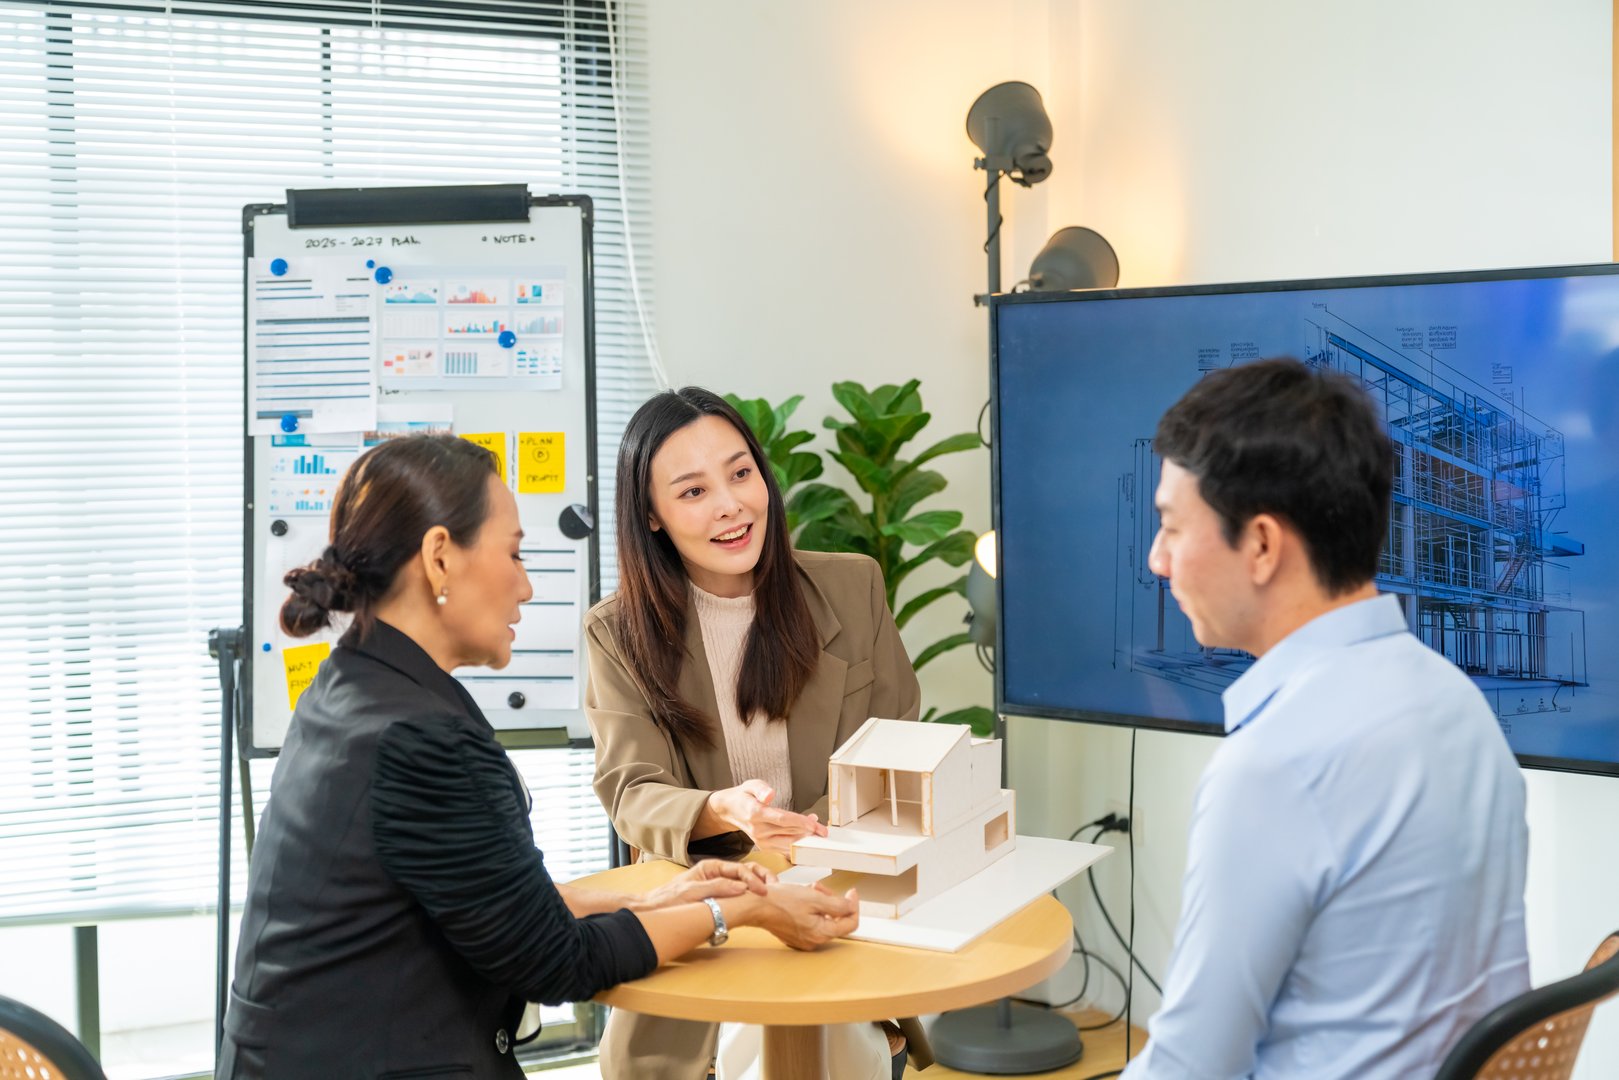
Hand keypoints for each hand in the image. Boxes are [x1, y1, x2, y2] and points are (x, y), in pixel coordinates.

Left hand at [640, 859, 773, 909]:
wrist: (655, 910)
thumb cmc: (670, 899)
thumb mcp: (693, 892)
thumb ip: (717, 887)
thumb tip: (741, 887)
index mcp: (711, 867)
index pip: (739, 870)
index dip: (753, 880)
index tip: (763, 891)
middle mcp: (716, 874)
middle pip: (745, 874)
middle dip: (760, 881)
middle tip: (772, 892)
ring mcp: (718, 886)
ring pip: (743, 885)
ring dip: (756, 890)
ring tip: (770, 898)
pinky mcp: (718, 899)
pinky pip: (736, 896)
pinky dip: (748, 899)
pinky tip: (756, 906)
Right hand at [708, 779, 828, 854]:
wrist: (731, 811)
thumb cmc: (744, 797)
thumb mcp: (751, 785)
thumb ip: (761, 789)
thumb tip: (769, 795)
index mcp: (755, 814)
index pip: (782, 820)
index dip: (800, 822)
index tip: (814, 823)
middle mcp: (758, 830)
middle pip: (788, 833)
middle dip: (808, 832)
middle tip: (823, 830)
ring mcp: (761, 841)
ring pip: (788, 844)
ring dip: (805, 840)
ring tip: (818, 832)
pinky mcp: (765, 847)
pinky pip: (785, 849)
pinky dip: (798, 844)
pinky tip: (807, 836)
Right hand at [750, 881, 860, 950]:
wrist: (757, 906)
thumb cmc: (782, 902)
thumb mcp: (815, 898)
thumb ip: (838, 905)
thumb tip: (851, 906)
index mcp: (821, 933)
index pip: (850, 923)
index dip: (854, 905)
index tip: (851, 892)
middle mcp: (814, 940)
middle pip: (836, 920)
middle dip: (833, 900)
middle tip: (821, 887)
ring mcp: (804, 939)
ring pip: (823, 919)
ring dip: (821, 902)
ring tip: (809, 889)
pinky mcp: (795, 934)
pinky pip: (811, 921)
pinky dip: (811, 908)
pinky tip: (802, 898)